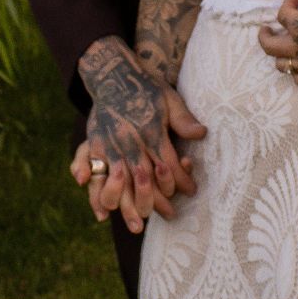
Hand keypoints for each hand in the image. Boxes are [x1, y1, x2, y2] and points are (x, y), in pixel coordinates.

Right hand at [73, 39, 206, 232]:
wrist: (112, 72)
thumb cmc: (145, 88)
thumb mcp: (169, 98)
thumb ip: (184, 119)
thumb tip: (202, 133)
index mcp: (151, 129)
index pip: (169, 163)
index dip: (181, 180)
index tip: (191, 192)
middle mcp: (130, 140)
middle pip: (145, 179)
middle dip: (157, 201)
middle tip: (170, 216)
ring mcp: (111, 144)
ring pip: (119, 183)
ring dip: (128, 206)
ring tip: (137, 226)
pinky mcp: (95, 145)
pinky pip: (96, 175)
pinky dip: (98, 195)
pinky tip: (102, 214)